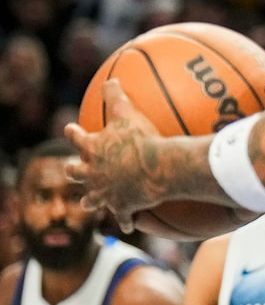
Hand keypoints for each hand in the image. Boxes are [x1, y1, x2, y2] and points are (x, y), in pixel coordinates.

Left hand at [64, 80, 163, 230]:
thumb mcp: (128, 113)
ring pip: (93, 199)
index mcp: (93, 149)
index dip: (73, 132)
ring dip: (91, 200)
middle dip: (73, 171)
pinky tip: (129, 226)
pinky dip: (127, 221)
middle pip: (76, 172)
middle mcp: (93, 173)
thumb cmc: (141, 139)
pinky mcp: (122, 207)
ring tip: (89, 202)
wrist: (155, 169)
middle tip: (71, 169)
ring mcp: (106, 192)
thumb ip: (116, 96)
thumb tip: (112, 78)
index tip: (70, 128)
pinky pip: (124, 216)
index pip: (77, 138)